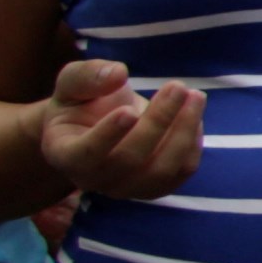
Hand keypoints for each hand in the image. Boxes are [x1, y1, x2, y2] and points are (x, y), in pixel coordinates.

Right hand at [32, 56, 205, 201]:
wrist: (95, 124)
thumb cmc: (80, 102)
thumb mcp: (72, 82)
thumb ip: (87, 76)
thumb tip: (118, 73)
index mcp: (66, 153)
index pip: (86, 153)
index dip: (108, 134)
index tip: (129, 110)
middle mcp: (95, 179)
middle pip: (130, 159)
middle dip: (158, 121)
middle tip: (177, 87)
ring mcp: (128, 188)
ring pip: (162, 170)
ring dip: (184, 131)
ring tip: (195, 96)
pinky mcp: (157, 187)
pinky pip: (182, 171)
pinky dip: (193, 142)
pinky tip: (193, 113)